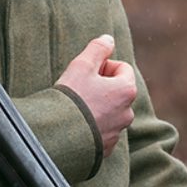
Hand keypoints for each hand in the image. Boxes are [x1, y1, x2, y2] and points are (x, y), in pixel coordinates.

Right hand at [56, 34, 136, 156]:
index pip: (122, 68)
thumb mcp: (82, 65)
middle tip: (80, 89)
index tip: (87, 73)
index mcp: (126, 90)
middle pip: (117, 91)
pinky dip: (92, 125)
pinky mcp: (105, 148)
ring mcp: (117, 132)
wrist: (59, 135)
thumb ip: (98, 49)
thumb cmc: (72, 97)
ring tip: (76, 108)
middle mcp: (128, 112)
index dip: (103, 66)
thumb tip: (108, 39)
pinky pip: (102, 131)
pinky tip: (76, 124)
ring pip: (110, 112)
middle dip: (101, 87)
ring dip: (97, 107)